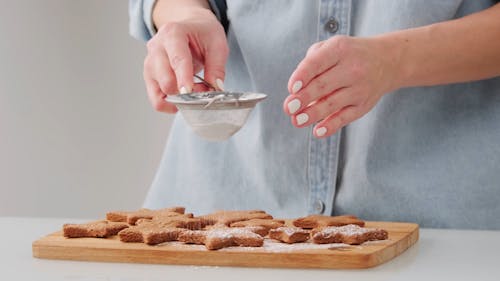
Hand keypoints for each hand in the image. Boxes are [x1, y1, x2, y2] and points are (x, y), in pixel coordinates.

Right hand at [143, 5, 228, 112]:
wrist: (190, 27)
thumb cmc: (202, 33)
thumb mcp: (217, 44)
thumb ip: (217, 67)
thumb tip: (216, 88)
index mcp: (172, 33)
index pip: (177, 59)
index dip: (184, 78)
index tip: (190, 92)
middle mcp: (156, 48)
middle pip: (165, 80)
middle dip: (186, 92)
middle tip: (203, 87)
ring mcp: (150, 64)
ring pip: (159, 93)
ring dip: (180, 98)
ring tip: (194, 89)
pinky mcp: (150, 77)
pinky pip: (157, 100)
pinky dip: (171, 103)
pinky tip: (184, 95)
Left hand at [283, 35, 398, 137]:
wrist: (386, 61)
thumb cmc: (349, 55)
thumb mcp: (332, 46)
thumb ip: (311, 62)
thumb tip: (296, 90)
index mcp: (340, 49)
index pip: (318, 62)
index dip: (303, 75)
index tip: (291, 88)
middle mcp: (352, 68)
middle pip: (323, 85)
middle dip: (304, 98)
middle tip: (288, 107)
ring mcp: (359, 89)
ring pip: (332, 104)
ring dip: (312, 114)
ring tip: (296, 121)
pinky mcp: (363, 106)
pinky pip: (345, 118)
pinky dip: (331, 126)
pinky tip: (317, 131)